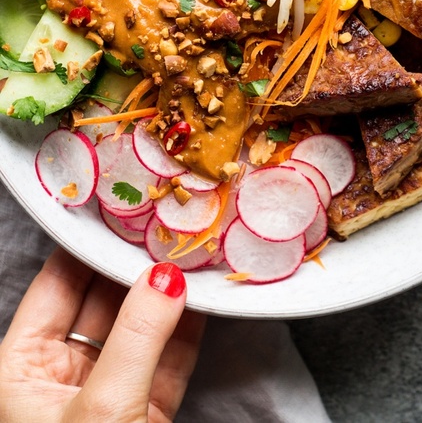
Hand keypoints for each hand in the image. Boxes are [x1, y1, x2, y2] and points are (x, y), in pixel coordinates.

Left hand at [0, 247, 204, 422]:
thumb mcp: (104, 408)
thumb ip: (137, 337)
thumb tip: (166, 276)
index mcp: (23, 369)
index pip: (58, 286)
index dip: (90, 248)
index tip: (127, 212)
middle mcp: (60, 375)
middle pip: (102, 301)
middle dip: (135, 266)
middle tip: (168, 227)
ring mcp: (104, 393)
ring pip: (138, 328)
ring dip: (167, 295)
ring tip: (193, 252)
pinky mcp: (144, 413)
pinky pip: (167, 359)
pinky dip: (187, 329)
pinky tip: (204, 297)